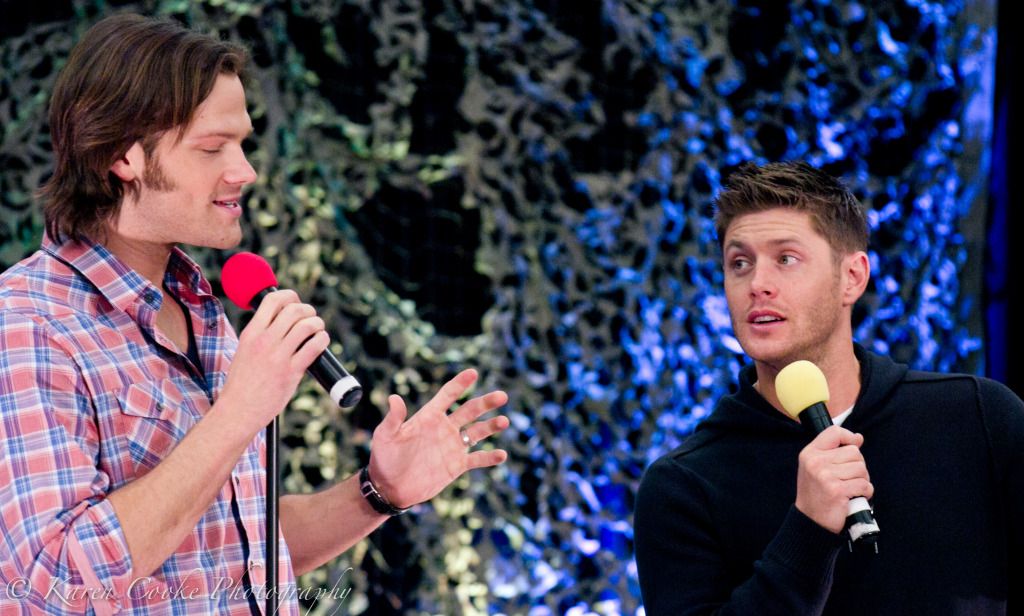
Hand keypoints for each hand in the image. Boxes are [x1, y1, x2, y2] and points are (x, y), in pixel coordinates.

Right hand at [218, 290, 329, 433]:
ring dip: (318, 324)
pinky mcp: (291, 372)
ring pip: (307, 325)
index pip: (272, 300)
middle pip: (293, 309)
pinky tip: (321, 342)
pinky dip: (322, 340)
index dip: (289, 296)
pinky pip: (314, 346)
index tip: (296, 301)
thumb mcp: (244, 351)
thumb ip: (261, 336)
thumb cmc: (242, 383)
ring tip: (318, 330)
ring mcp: (278, 356)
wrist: (238, 410)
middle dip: (307, 310)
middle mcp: (264, 341)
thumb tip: (284, 324)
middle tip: (311, 318)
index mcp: (251, 333)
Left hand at [367, 368, 509, 508]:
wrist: (390, 487)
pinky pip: (477, 458)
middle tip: (502, 396)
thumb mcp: (386, 436)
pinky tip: (501, 455)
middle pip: (470, 410)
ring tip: (504, 421)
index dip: (460, 384)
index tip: (473, 373)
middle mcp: (444, 428)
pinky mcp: (456, 465)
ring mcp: (452, 446)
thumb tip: (394, 398)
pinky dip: (490, 457)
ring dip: (492, 426)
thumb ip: (393, 418)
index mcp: (429, 417)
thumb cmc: (384, 458)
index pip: (448, 395)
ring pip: (478, 432)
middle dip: (486, 402)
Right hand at [795, 425, 873, 533]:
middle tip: (847, 478)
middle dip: (857, 466)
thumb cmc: (816, 493)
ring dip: (862, 480)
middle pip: (854, 452)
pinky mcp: (837, 490)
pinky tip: (853, 497)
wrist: (810, 520)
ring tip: (849, 488)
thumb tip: (858, 438)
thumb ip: (834, 451)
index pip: (834, 432)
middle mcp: (815, 462)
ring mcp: (825, 476)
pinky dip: (865, 493)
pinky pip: (864, 485)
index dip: (849, 437)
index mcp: (810, 453)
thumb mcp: (816, 467)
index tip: (853, 445)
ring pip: (861, 468)